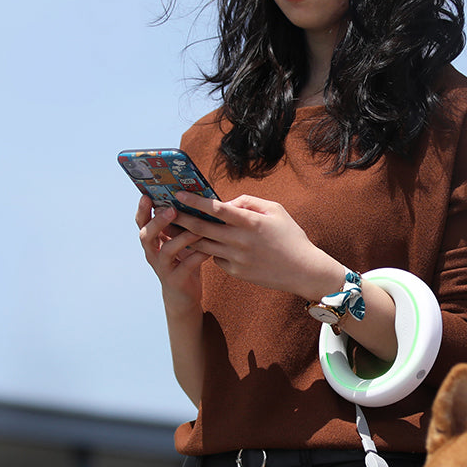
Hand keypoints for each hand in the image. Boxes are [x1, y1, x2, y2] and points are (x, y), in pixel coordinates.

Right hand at [135, 197, 207, 311]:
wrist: (183, 296)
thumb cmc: (183, 263)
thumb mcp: (178, 243)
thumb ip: (180, 226)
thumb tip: (192, 200)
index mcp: (153, 242)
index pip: (142, 223)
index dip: (142, 210)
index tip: (146, 195)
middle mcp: (153, 254)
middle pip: (146, 236)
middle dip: (158, 222)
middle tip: (172, 210)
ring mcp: (162, 268)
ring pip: (166, 251)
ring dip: (182, 238)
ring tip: (197, 230)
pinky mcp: (176, 280)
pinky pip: (186, 266)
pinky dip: (198, 256)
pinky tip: (209, 250)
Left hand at [171, 190, 398, 363]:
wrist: (303, 270)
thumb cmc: (290, 236)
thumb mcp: (275, 210)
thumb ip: (248, 202)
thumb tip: (225, 201)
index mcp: (250, 222)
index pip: (216, 208)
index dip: (195, 200)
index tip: (178, 193)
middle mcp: (240, 241)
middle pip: (201, 228)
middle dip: (180, 218)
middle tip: (164, 210)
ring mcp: (236, 259)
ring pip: (203, 245)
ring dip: (186, 236)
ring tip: (173, 227)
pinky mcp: (235, 272)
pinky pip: (215, 258)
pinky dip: (209, 250)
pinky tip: (205, 244)